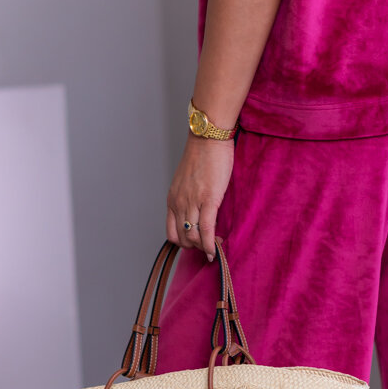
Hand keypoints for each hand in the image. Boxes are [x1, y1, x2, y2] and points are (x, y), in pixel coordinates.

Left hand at [167, 136, 233, 260]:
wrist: (208, 139)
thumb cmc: (202, 156)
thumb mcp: (187, 181)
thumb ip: (189, 197)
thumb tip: (199, 213)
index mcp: (172, 200)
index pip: (171, 233)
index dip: (184, 243)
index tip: (197, 242)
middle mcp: (179, 203)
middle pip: (182, 238)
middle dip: (196, 247)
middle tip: (209, 245)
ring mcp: (192, 202)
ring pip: (193, 237)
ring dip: (204, 247)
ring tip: (215, 245)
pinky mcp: (208, 199)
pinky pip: (207, 229)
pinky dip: (210, 244)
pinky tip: (215, 249)